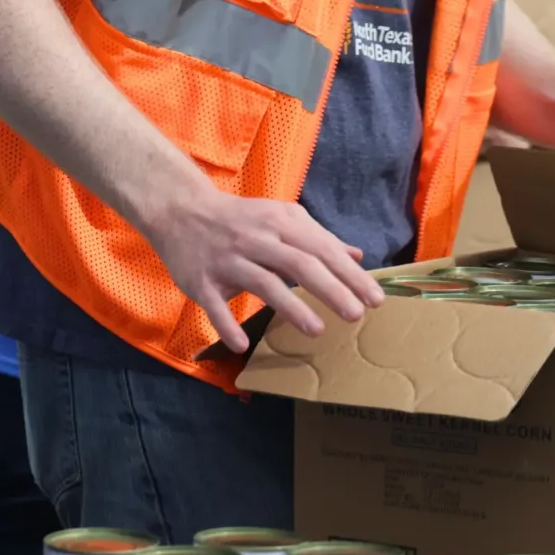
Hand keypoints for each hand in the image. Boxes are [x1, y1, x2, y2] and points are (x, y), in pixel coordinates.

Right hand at [140, 182, 379, 351]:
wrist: (179, 211)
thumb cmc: (238, 219)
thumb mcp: (279, 217)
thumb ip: (317, 236)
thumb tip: (356, 255)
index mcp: (278, 223)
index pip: (321, 249)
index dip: (349, 274)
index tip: (374, 298)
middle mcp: (255, 240)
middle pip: (298, 264)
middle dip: (331, 289)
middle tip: (356, 315)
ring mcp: (227, 260)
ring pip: (262, 282)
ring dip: (291, 307)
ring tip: (318, 330)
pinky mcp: (200, 281)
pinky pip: (214, 306)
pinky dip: (227, 324)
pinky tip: (243, 343)